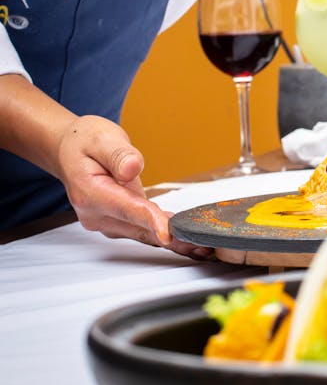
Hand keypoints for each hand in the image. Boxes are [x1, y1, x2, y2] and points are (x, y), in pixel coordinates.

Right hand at [56, 114, 212, 258]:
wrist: (69, 150)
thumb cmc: (84, 142)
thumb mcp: (101, 137)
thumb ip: (118, 154)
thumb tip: (132, 168)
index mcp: (90, 192)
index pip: (125, 208)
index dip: (150, 220)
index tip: (169, 232)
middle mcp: (95, 213)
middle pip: (138, 228)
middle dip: (169, 237)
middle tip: (200, 244)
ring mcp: (104, 221)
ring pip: (141, 234)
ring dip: (170, 241)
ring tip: (200, 246)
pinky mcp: (114, 222)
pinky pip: (140, 231)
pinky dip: (162, 235)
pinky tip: (184, 240)